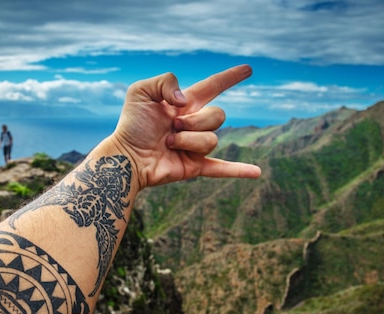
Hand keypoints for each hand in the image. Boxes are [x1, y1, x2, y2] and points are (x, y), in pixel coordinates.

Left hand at [110, 65, 260, 189]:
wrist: (126, 156)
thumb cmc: (131, 124)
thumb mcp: (141, 91)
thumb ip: (166, 82)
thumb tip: (188, 102)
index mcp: (185, 104)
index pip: (214, 86)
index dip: (230, 78)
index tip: (248, 70)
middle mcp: (194, 124)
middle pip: (218, 116)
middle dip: (196, 120)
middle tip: (173, 126)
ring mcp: (195, 146)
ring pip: (212, 140)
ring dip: (189, 141)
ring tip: (169, 143)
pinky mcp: (194, 166)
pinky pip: (221, 169)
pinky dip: (239, 171)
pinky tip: (257, 173)